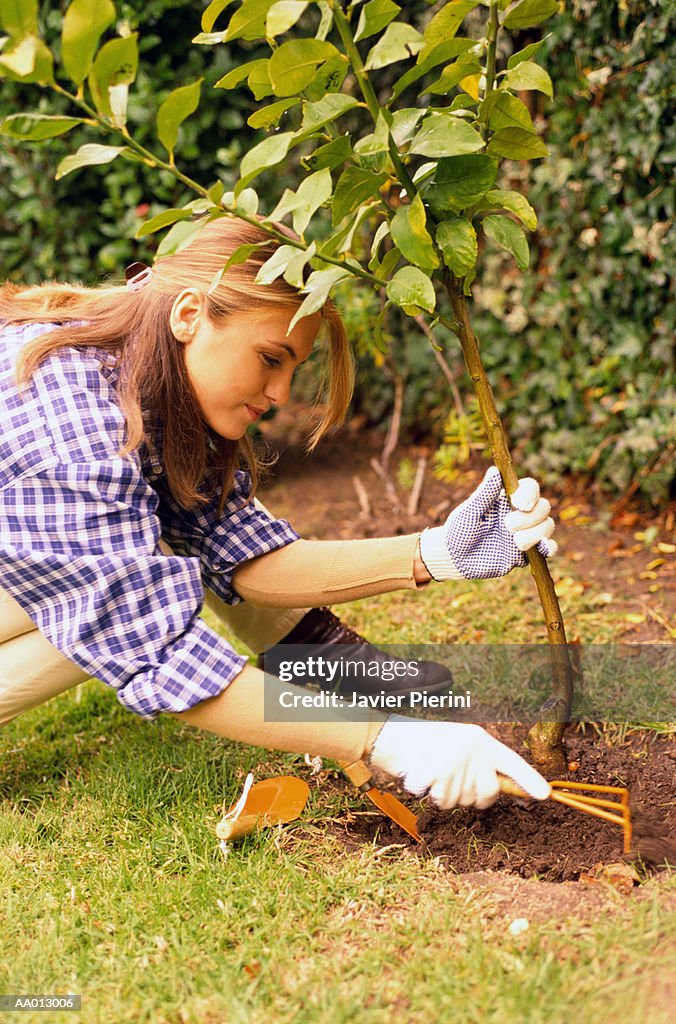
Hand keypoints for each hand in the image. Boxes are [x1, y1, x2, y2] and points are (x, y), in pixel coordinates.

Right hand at [370, 715, 549, 809]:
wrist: (393, 737)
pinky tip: (424, 778)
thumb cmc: (428, 742)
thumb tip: (499, 789)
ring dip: (448, 794)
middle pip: (488, 794)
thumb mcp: (461, 744)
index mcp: (481, 741)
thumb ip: (482, 764)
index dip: (529, 780)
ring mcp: (454, 763)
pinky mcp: (436, 776)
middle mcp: (472, 751)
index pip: (512, 762)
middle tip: (455, 778)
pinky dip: (431, 795)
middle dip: (473, 795)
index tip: (546, 795)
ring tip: (435, 773)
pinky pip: (443, 802)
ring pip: (462, 801)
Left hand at [419, 466, 556, 580]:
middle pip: (543, 507)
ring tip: (515, 542)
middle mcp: (520, 514)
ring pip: (547, 526)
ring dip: (535, 533)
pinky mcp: (527, 553)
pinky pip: (548, 548)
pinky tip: (544, 549)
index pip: (530, 488)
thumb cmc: (459, 530)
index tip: (518, 503)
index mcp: (508, 499)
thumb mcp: (470, 512)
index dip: (530, 493)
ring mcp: (525, 533)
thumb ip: (484, 493)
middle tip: (508, 525)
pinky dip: (550, 547)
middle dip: (529, 517)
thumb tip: (495, 470)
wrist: (455, 559)